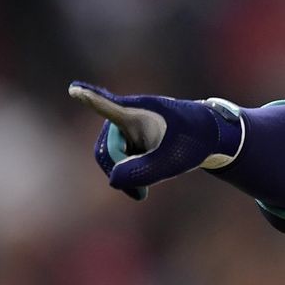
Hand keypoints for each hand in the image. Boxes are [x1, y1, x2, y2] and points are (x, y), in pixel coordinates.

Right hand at [69, 81, 243, 199]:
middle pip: (105, 149)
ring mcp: (125, 127)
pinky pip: (118, 160)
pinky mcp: (128, 137)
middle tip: (140, 196)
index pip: (108, 106)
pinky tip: (142, 187)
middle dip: (118, 172)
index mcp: (137, 112)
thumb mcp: (173, 160)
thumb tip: (113, 180)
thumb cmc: (193, 141)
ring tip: (144, 191)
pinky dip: (128, 174)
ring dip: (125, 174)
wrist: (209, 136)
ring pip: (112, 158)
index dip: (90, 99)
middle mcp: (126, 116)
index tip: (75, 89)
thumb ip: (144, 171)